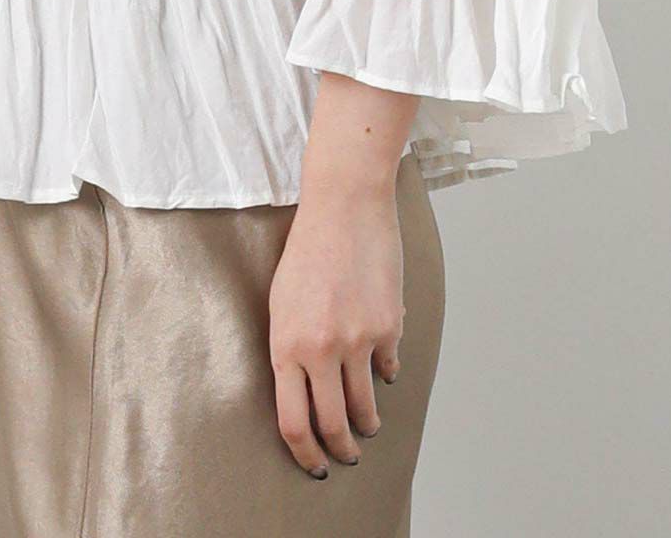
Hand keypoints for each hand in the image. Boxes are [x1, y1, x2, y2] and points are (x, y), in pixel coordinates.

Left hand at [267, 173, 402, 476]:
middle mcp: (322, 349)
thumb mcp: (281, 303)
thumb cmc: (306, 250)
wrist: (344, 206)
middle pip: (333, 424)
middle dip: (342, 450)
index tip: (315, 465)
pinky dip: (385, 375)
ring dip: (367, 422)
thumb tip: (304, 391)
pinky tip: (382, 373)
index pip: (293, 424)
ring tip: (367, 426)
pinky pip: (388, 367)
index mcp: (286, 346)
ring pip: (366, 405)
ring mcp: (358, 340)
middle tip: (347, 456)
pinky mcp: (389, 326)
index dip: (305, 454)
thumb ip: (290, 349)